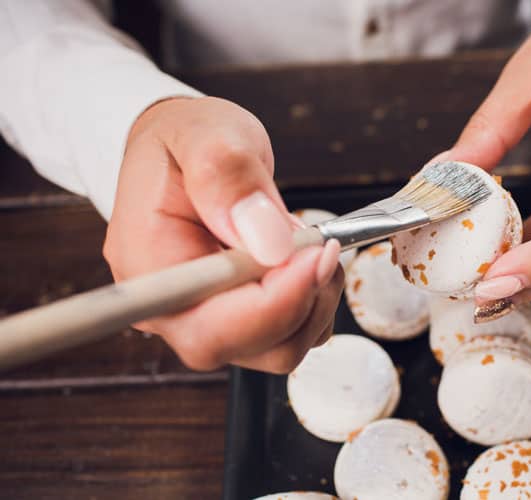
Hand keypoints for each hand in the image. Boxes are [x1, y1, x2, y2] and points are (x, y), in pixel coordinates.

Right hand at [105, 96, 342, 372]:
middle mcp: (173, 310)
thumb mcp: (204, 135)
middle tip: (321, 242)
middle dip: (305, 299)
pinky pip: (291, 332)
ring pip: (280, 347)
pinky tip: (304, 257)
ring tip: (310, 241)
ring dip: (315, 299)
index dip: (275, 304)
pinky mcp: (240, 319)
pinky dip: (314, 300)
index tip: (314, 254)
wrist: (185, 151)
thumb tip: (269, 243)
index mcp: (148, 269)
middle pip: (251, 347)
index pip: (210, 327)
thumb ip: (229, 178)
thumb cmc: (184, 141)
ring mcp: (207, 319)